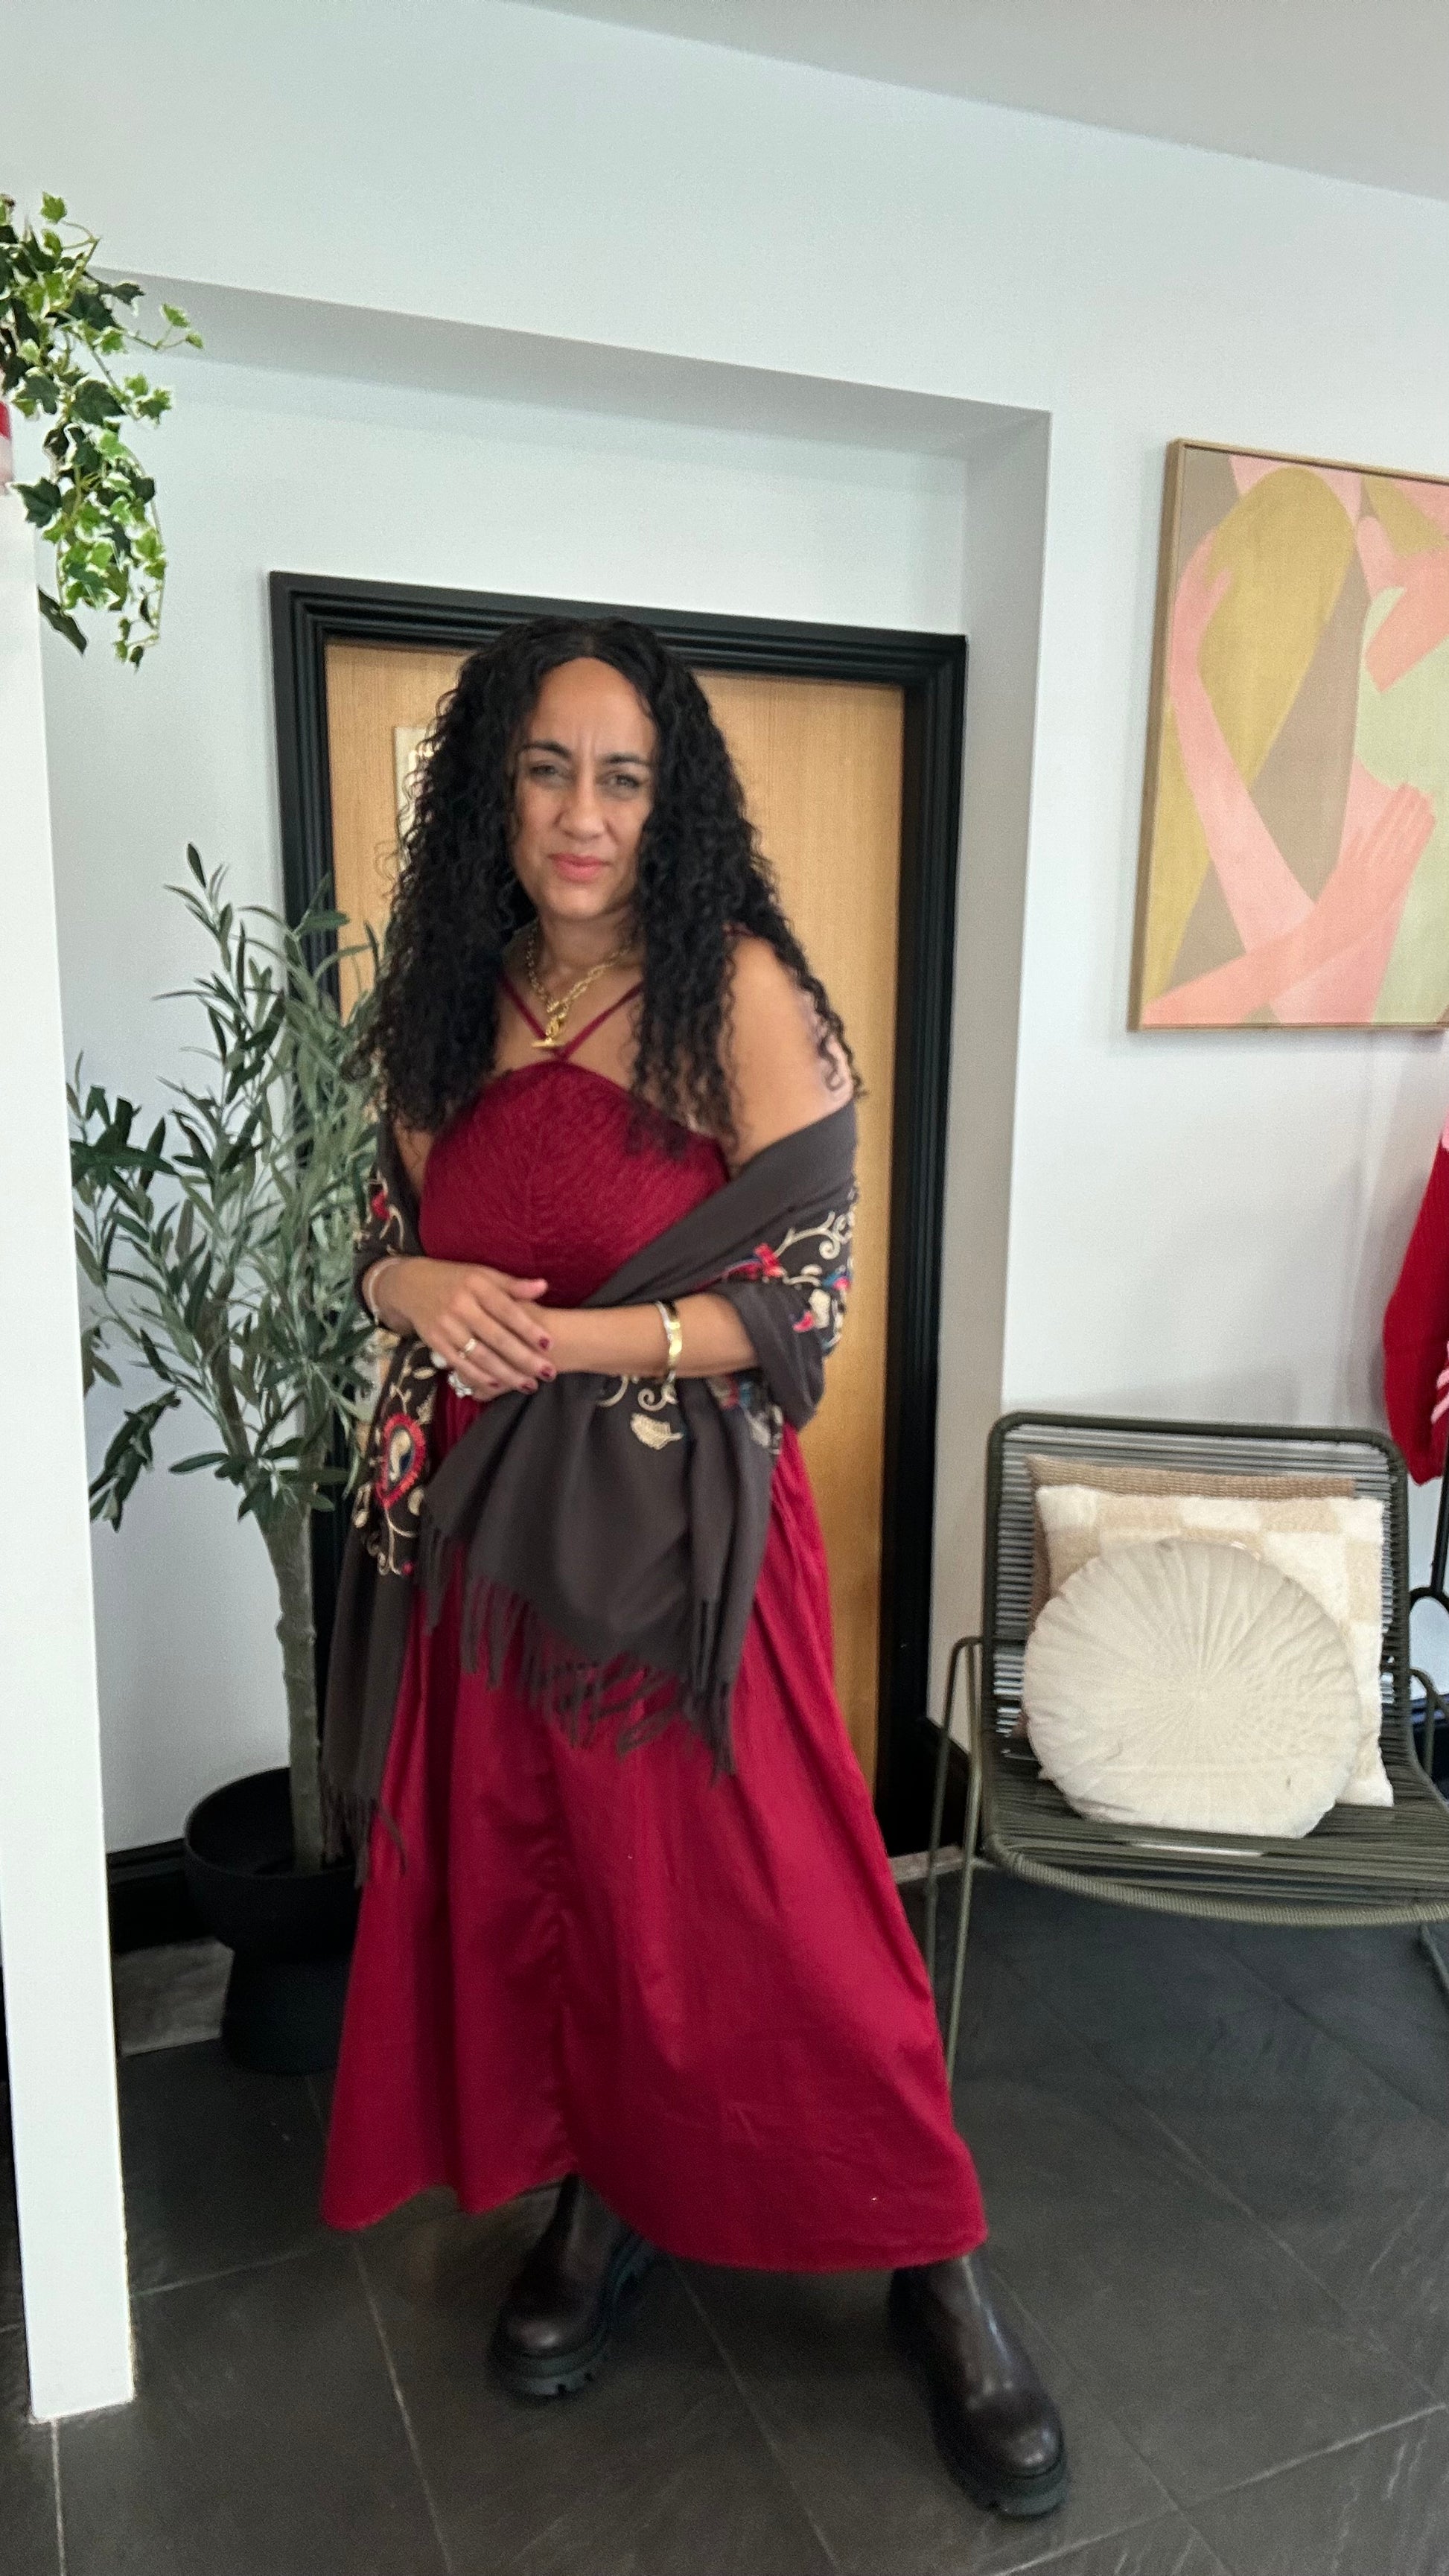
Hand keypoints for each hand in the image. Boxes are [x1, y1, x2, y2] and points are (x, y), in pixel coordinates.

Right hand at [382, 1257, 554, 1396]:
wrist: (411, 1285)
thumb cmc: (458, 1280)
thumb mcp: (483, 1275)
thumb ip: (513, 1285)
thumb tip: (544, 1287)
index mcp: (476, 1285)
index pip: (507, 1310)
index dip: (528, 1328)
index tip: (549, 1344)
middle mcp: (460, 1306)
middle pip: (497, 1337)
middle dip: (524, 1358)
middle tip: (547, 1373)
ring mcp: (446, 1326)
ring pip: (480, 1355)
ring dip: (506, 1374)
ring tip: (529, 1385)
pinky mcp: (435, 1342)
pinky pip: (460, 1364)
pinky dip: (479, 1377)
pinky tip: (499, 1385)